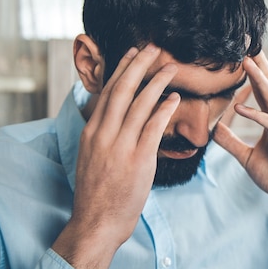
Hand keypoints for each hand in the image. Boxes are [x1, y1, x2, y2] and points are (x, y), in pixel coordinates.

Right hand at [53, 44, 179, 268]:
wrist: (97, 221)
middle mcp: (104, 134)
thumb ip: (104, 133)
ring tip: (171, 68)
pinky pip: (153, 127)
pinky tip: (175, 99)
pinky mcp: (138, 159)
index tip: (133, 52)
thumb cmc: (98, 190)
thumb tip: (115, 115)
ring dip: (158, 82)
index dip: (122, 70)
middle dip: (140, 65)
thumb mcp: (92, 156)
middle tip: (154, 47)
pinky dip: (165, 109)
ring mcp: (120, 146)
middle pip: (123, 90)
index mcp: (92, 131)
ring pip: (140, 104)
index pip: (108, 92)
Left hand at [214, 51, 267, 238]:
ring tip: (246, 62)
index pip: (262, 91)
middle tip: (247, 42)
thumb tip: (214, 130)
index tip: (242, 52)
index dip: (253, 71)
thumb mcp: (248, 158)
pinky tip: (240, 108)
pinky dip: (257, 116)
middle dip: (259, 64)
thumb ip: (232, 143)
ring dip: (260, 80)